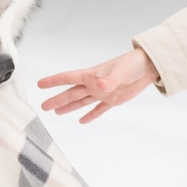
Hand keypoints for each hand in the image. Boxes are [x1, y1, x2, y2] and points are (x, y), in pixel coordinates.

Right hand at [37, 48, 159, 123]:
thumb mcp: (121, 72)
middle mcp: (93, 84)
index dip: (53, 81)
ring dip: (68, 107)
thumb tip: (100, 85)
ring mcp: (102, 92)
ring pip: (81, 101)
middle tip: (43, 106)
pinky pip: (98, 109)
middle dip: (57, 99)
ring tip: (56, 112)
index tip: (40, 84)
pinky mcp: (112, 100)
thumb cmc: (132, 65)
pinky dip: (90, 115)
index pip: (68, 78)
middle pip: (71, 93)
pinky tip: (82, 121)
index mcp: (91, 75)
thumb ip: (110, 79)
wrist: (147, 68)